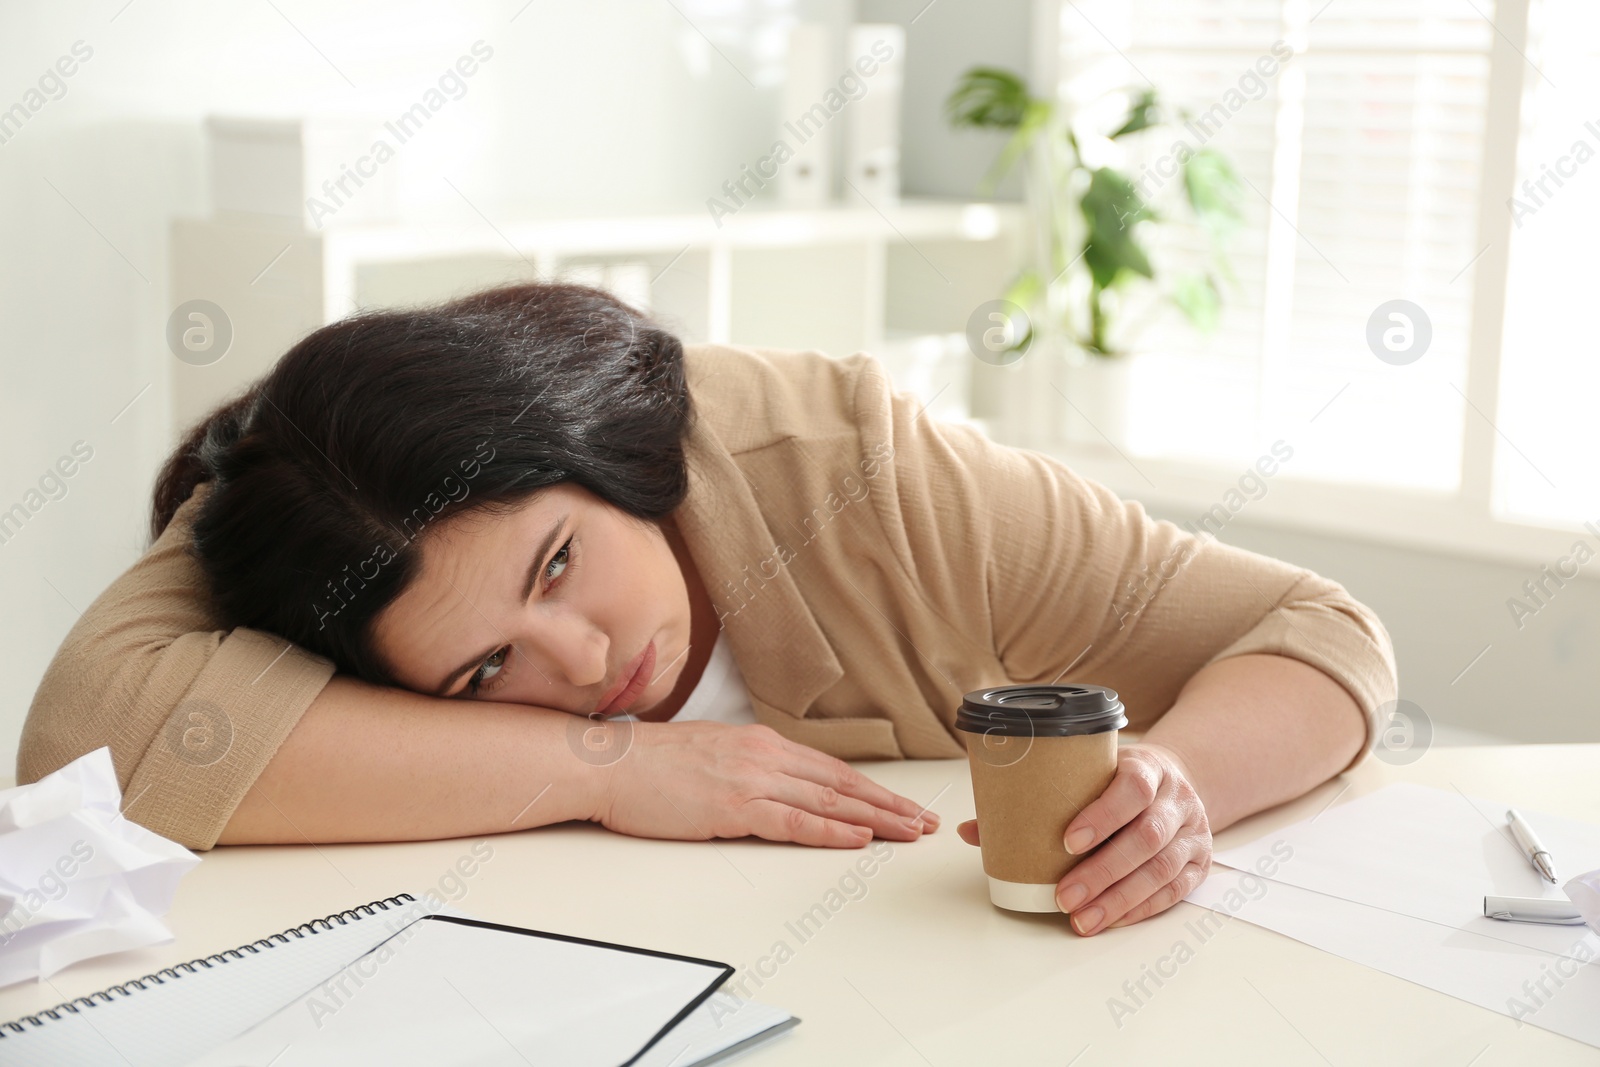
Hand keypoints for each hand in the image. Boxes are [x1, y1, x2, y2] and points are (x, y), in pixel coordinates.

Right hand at [592, 721, 938, 846]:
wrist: (610, 765)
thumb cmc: (652, 764)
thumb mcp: (713, 753)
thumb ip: (750, 766)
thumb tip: (775, 782)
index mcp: (762, 743)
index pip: (832, 769)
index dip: (873, 789)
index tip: (903, 805)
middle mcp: (766, 756)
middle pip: (842, 785)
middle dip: (890, 805)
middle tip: (926, 822)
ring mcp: (752, 780)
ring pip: (829, 802)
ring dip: (876, 820)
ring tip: (909, 833)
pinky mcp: (734, 807)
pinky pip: (795, 822)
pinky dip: (831, 831)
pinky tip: (859, 839)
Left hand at [956, 742, 1210, 933]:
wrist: (1175, 779)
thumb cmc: (1117, 777)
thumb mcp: (1086, 771)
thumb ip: (1035, 797)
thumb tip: (971, 830)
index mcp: (1149, 767)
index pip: (1134, 787)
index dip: (1103, 815)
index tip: (1067, 842)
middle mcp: (1177, 799)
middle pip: (1147, 837)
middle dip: (1103, 872)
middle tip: (1063, 896)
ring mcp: (1193, 832)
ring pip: (1162, 870)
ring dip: (1118, 899)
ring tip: (1081, 919)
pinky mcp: (1198, 863)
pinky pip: (1172, 892)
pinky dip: (1138, 909)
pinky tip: (1109, 920)